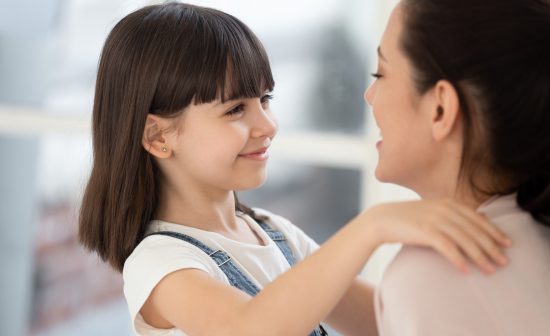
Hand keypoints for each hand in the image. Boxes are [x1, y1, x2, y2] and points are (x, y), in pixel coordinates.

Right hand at [360, 199, 511, 274]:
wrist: (381, 219)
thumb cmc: (408, 218)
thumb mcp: (432, 211)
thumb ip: (452, 214)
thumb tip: (477, 222)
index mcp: (448, 202)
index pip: (478, 218)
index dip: (494, 231)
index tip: (507, 244)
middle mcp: (444, 208)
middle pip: (474, 230)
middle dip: (491, 246)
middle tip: (504, 261)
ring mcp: (435, 219)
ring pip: (465, 239)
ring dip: (479, 256)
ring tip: (490, 270)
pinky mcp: (425, 231)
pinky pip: (447, 247)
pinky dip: (458, 259)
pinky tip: (465, 270)